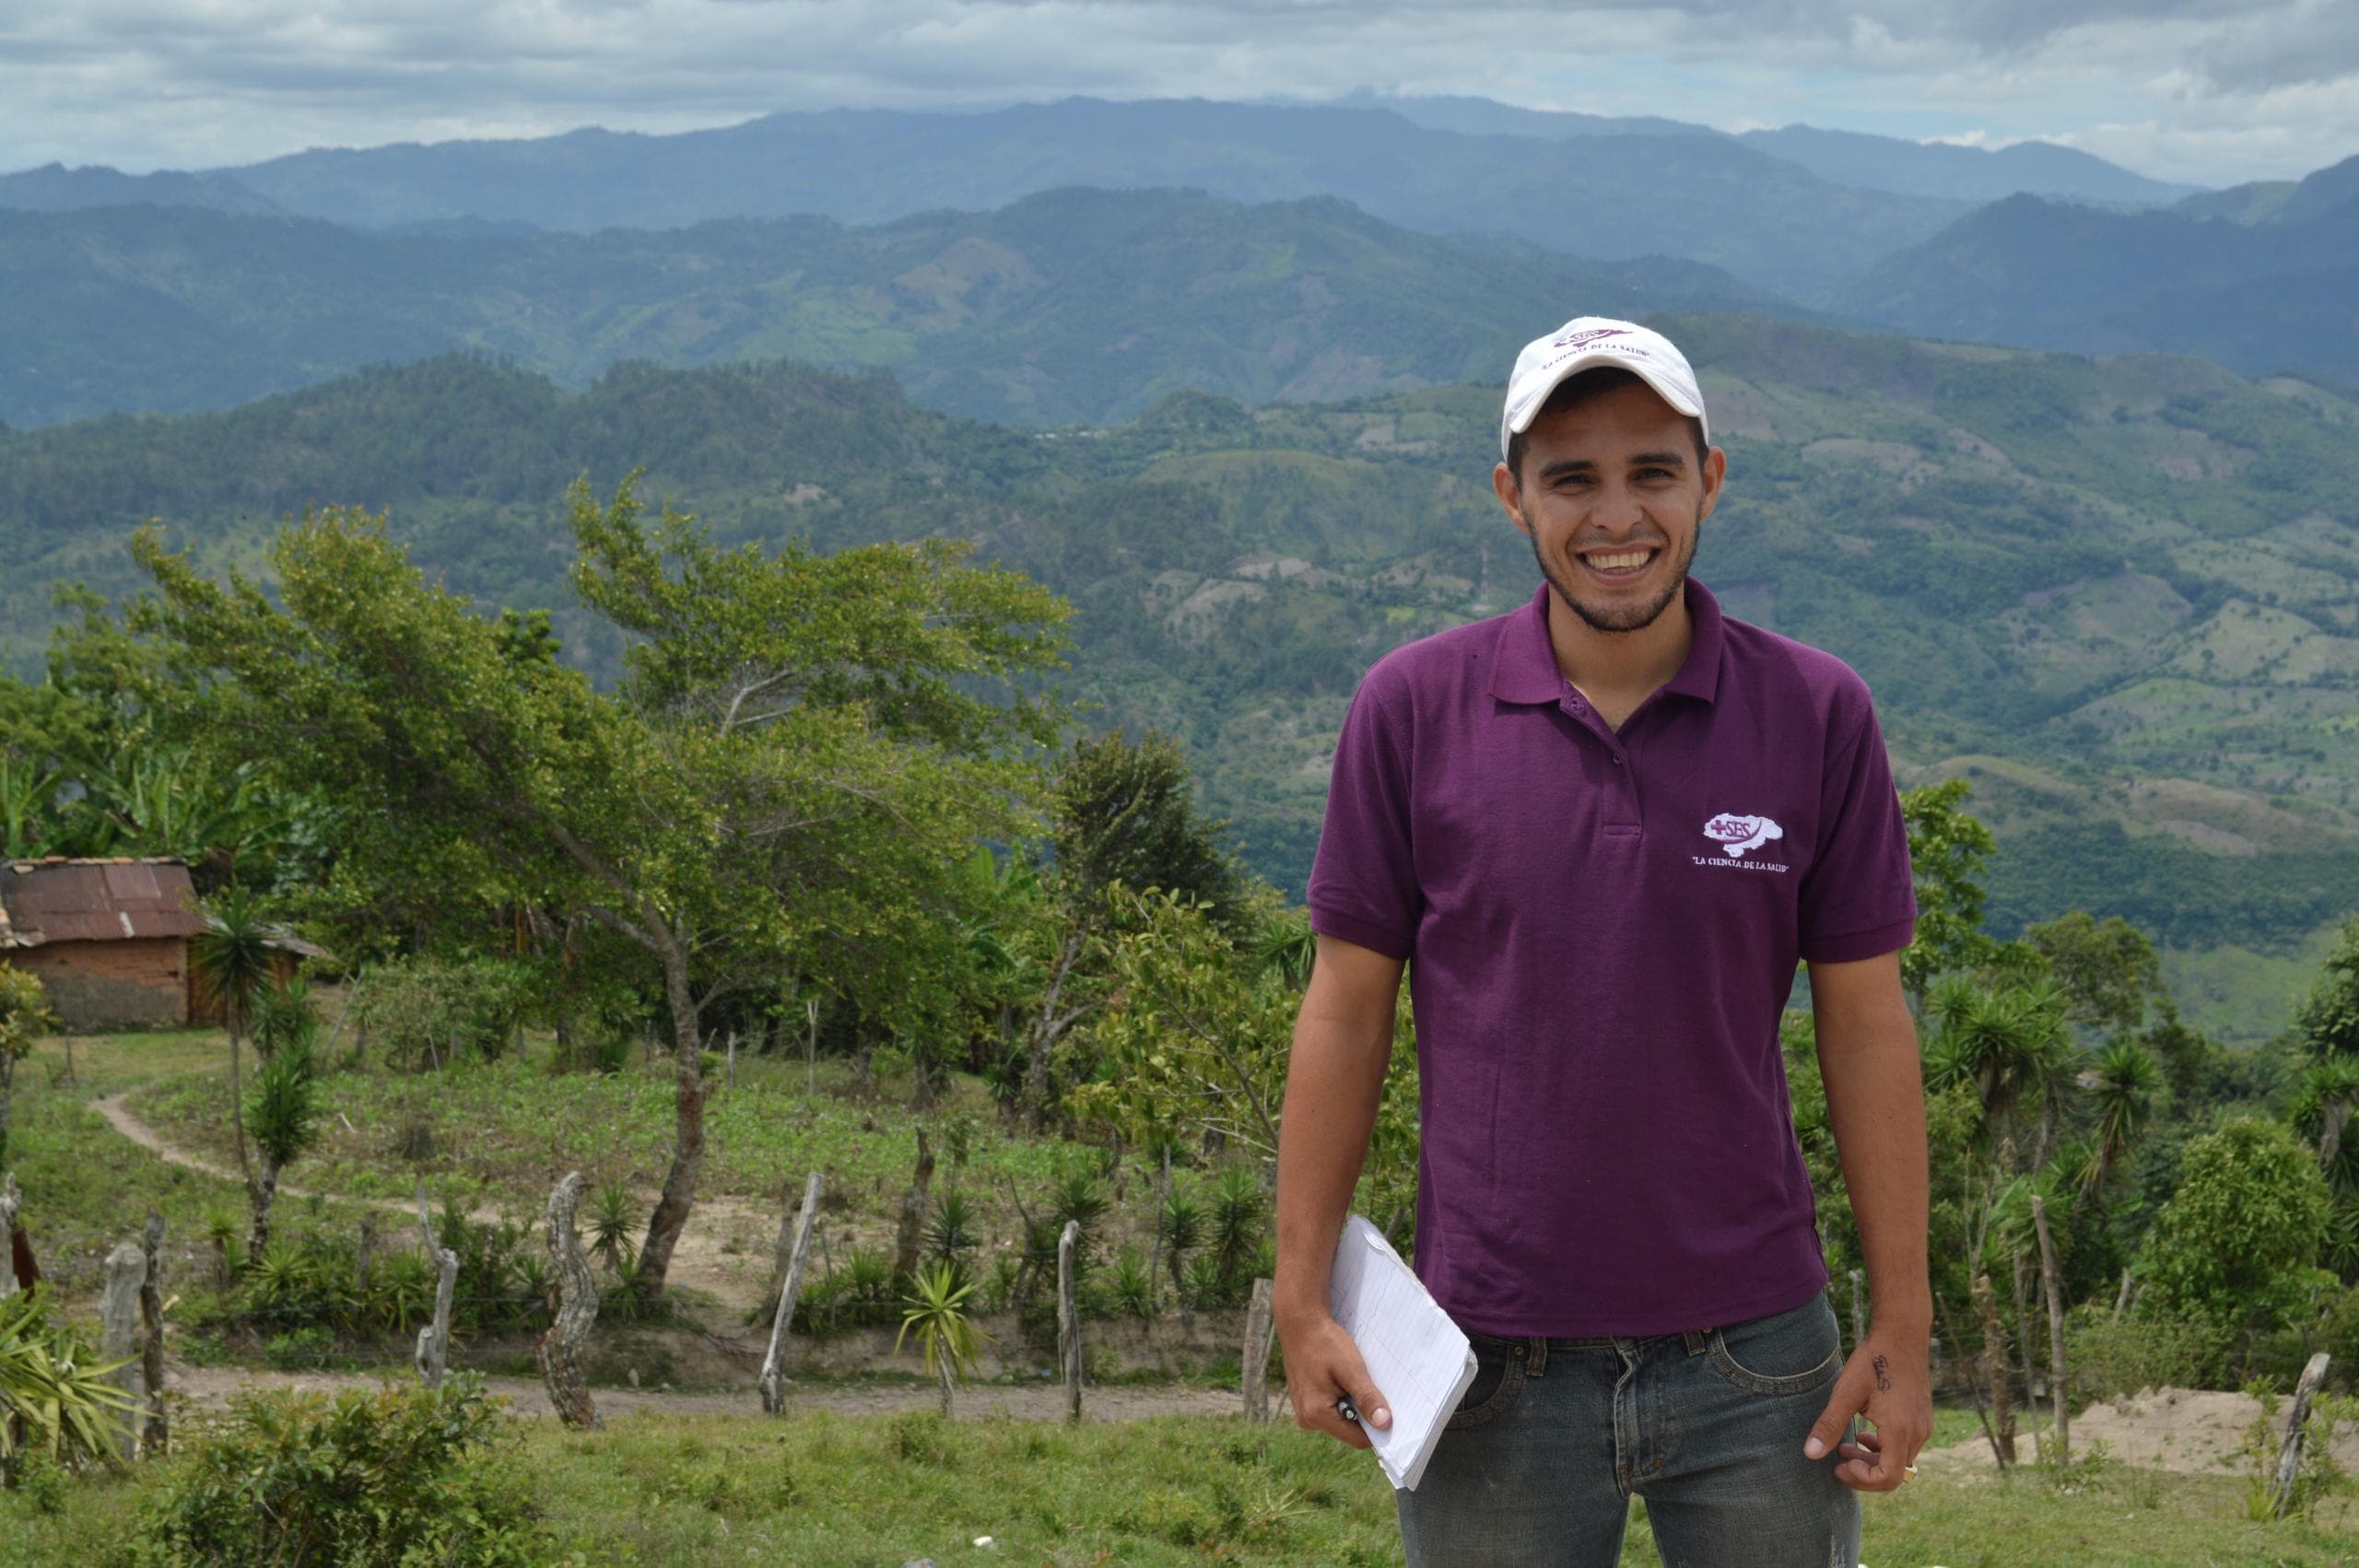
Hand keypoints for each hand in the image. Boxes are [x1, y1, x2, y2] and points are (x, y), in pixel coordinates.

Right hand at [1275, 1307, 1391, 1449]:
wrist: (1301, 1323)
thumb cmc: (1325, 1343)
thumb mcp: (1351, 1369)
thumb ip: (1367, 1398)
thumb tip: (1384, 1424)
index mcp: (1317, 1415)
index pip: (1358, 1439)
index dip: (1376, 1428)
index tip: (1387, 1410)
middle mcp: (1307, 1419)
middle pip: (1349, 1430)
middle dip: (1363, 1413)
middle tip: (1367, 1386)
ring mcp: (1304, 1412)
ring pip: (1341, 1419)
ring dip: (1352, 1404)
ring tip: (1351, 1379)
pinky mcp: (1305, 1403)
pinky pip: (1331, 1409)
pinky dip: (1341, 1398)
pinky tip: (1341, 1379)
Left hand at [1803, 1330, 1929, 1491]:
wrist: (1902, 1336)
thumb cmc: (1873, 1361)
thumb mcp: (1846, 1392)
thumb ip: (1829, 1425)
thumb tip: (1810, 1454)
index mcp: (1900, 1430)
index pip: (1889, 1478)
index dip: (1862, 1480)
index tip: (1839, 1465)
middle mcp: (1917, 1433)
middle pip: (1894, 1473)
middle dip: (1863, 1470)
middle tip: (1838, 1459)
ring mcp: (1923, 1427)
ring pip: (1900, 1461)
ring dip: (1873, 1459)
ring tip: (1846, 1445)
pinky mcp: (1923, 1419)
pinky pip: (1906, 1447)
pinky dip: (1884, 1448)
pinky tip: (1865, 1434)